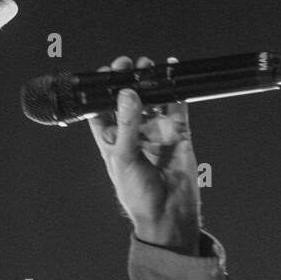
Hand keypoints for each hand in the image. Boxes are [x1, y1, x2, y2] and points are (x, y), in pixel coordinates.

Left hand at [87, 54, 200, 252]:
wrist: (168, 214)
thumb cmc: (137, 194)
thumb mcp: (124, 157)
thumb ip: (127, 124)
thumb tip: (128, 93)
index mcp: (112, 141)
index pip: (102, 110)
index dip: (103, 91)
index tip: (107, 72)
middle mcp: (133, 134)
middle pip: (129, 100)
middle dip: (128, 81)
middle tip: (128, 65)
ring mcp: (156, 132)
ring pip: (152, 100)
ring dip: (150, 82)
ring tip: (148, 66)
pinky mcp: (178, 133)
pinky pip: (176, 106)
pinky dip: (175, 90)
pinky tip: (172, 71)